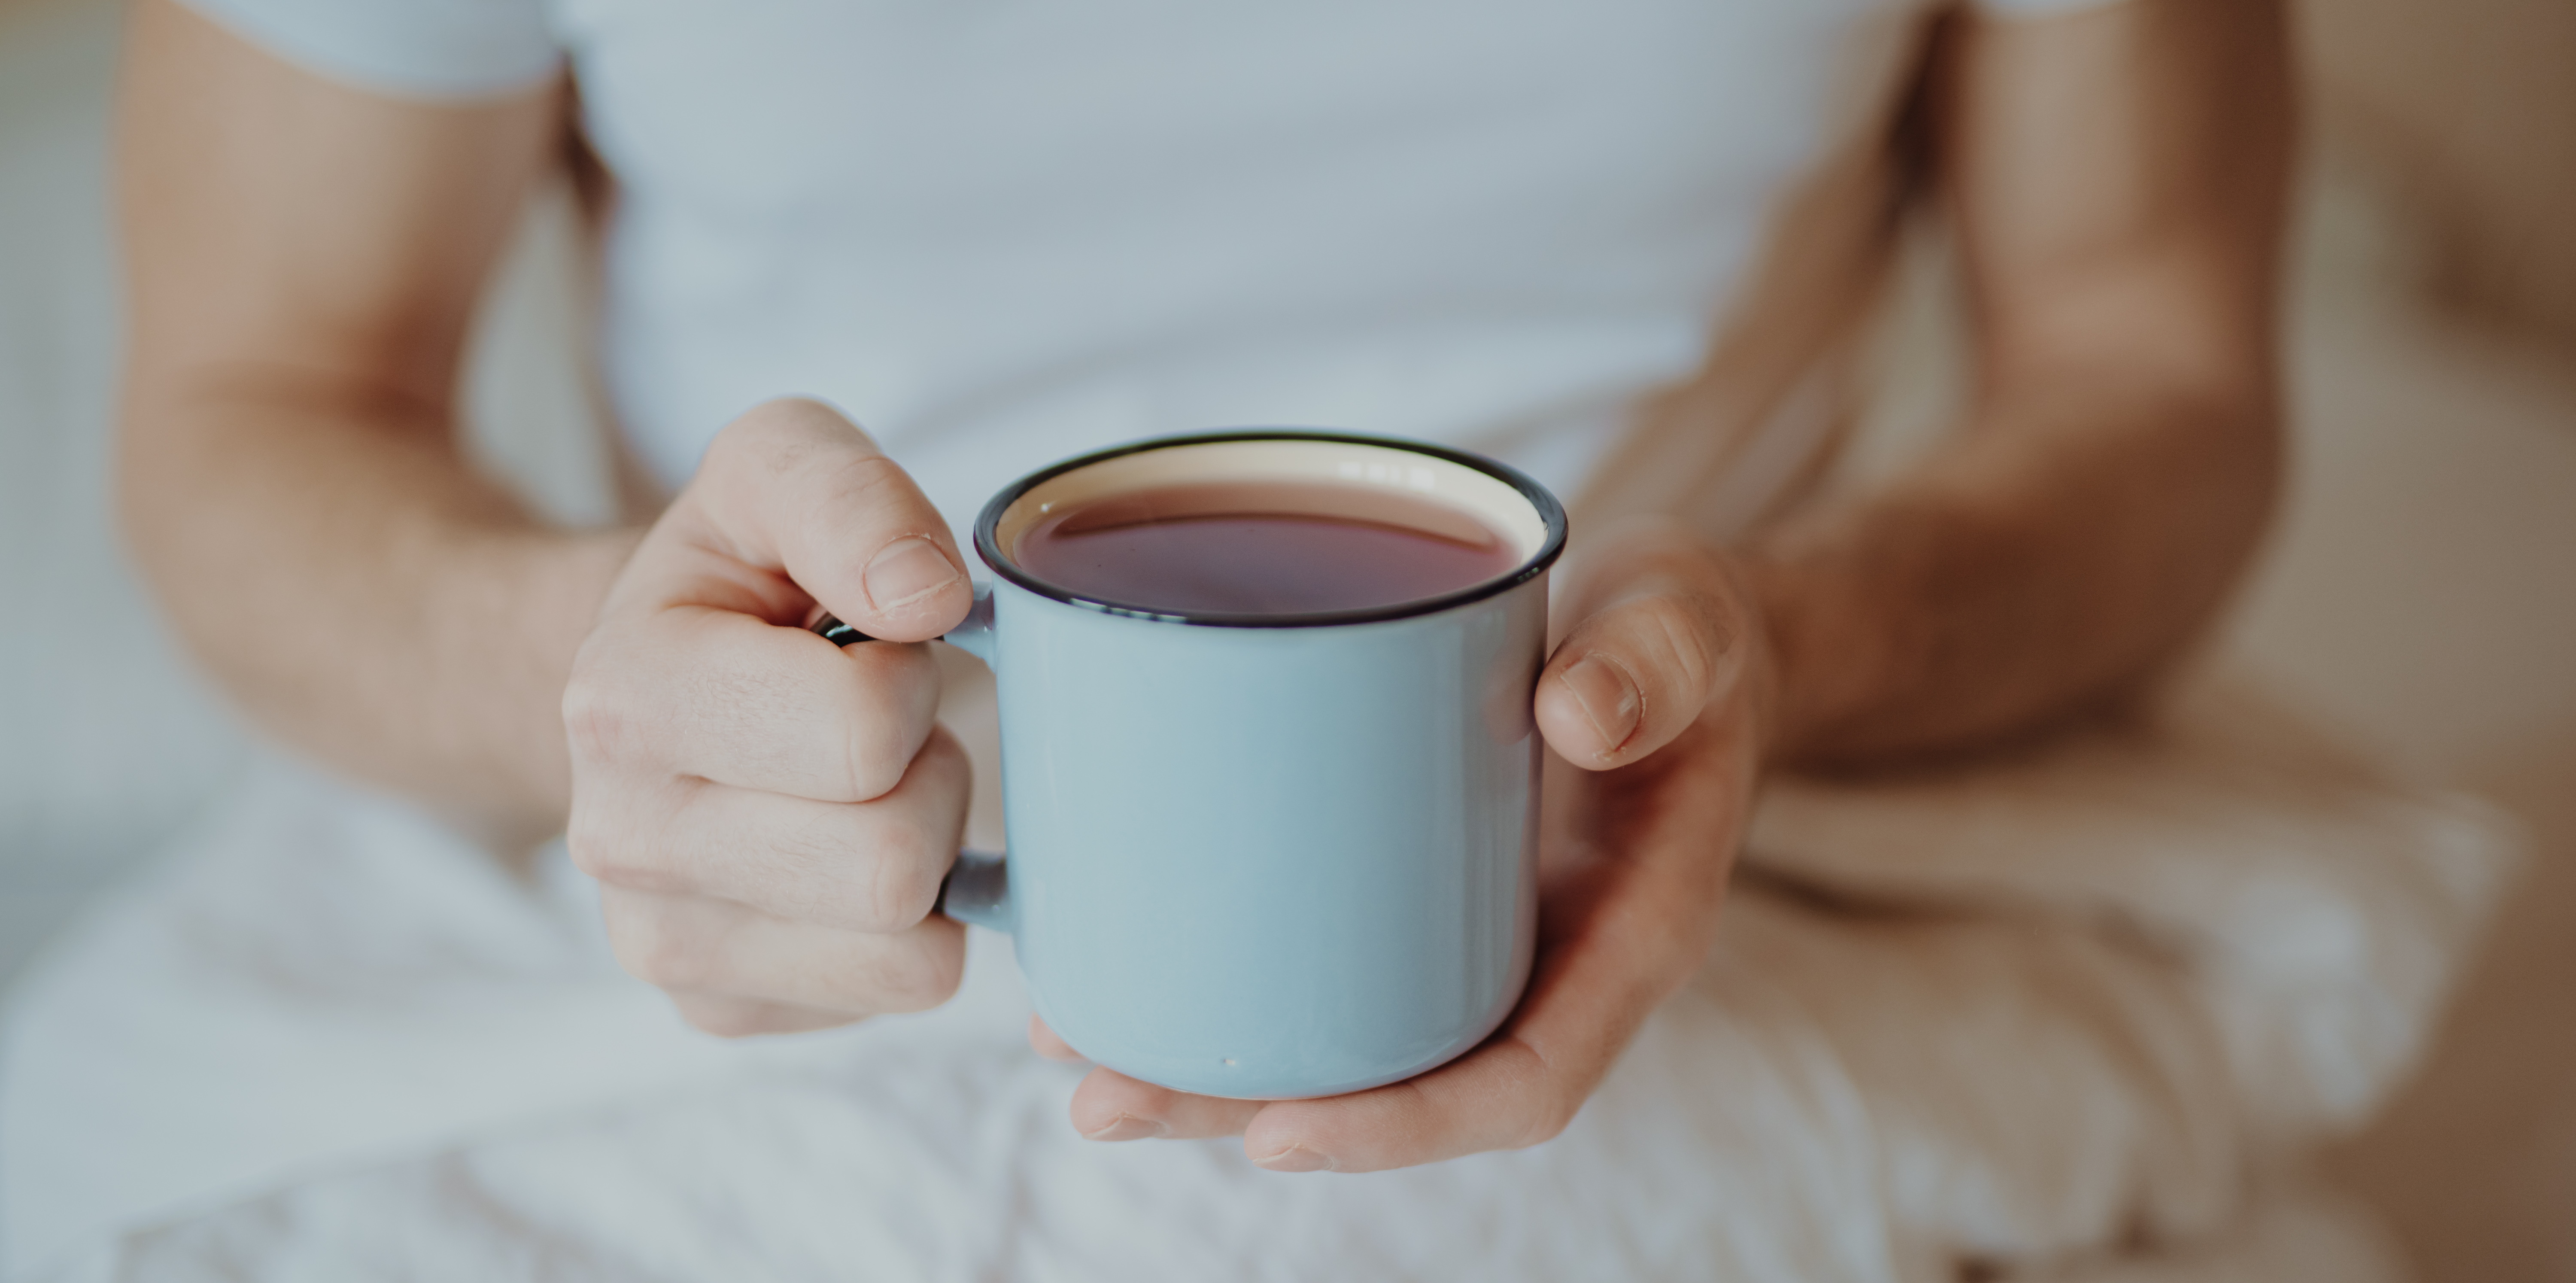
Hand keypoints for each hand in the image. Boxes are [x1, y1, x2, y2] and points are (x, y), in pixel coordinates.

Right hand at [563, 399, 978, 1034]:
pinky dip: (910, 927)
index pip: (860, 734)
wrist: (652, 675)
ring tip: (868, 789)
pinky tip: (849, 854)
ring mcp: (662, 943)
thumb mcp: (777, 467)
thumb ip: (849, 495)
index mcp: (622, 696)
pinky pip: (899, 992)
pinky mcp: (721, 1008)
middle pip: (889, 863)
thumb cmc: (736, 572)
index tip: (871, 647)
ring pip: (909, 951)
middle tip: (883, 729)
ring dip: (928, 855)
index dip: (904, 679)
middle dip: (927, 778)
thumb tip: (925, 597)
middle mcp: (619, 838)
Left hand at [1031, 521, 1768, 1170]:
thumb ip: (1656, 664)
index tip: (1277, 1132)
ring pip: (1343, 1035)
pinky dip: (1224, 968)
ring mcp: (1472, 936)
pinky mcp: (1414, 890)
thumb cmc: (1685, 636)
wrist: (1671, 632)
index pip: (1525, 1083)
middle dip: (1249, 1109)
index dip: (1407, 1127)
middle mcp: (1545, 965)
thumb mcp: (1687, 626)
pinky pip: (1324, 959)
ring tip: (1067, 1039)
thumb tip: (1583, 714)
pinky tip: (1118, 945)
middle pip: (1401, 1085)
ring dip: (1208, 1059)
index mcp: (1630, 938)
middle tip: (1102, 1098)